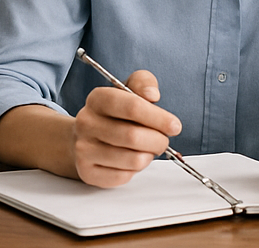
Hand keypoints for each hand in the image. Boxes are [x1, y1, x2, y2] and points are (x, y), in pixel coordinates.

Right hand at [73, 69, 182, 187]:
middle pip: (134, 136)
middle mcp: (87, 122)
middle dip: (158, 141)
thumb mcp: (128, 90)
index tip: (174, 125)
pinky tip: (130, 160)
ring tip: (146, 149)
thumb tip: (152, 95)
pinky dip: (135, 170)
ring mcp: (84, 148)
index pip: (132, 107)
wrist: (85, 137)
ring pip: (132, 159)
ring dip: (148, 156)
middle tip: (162, 140)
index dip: (158, 118)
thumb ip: (143, 83)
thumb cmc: (114, 114)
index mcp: (98, 98)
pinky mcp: (87, 171)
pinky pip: (124, 176)